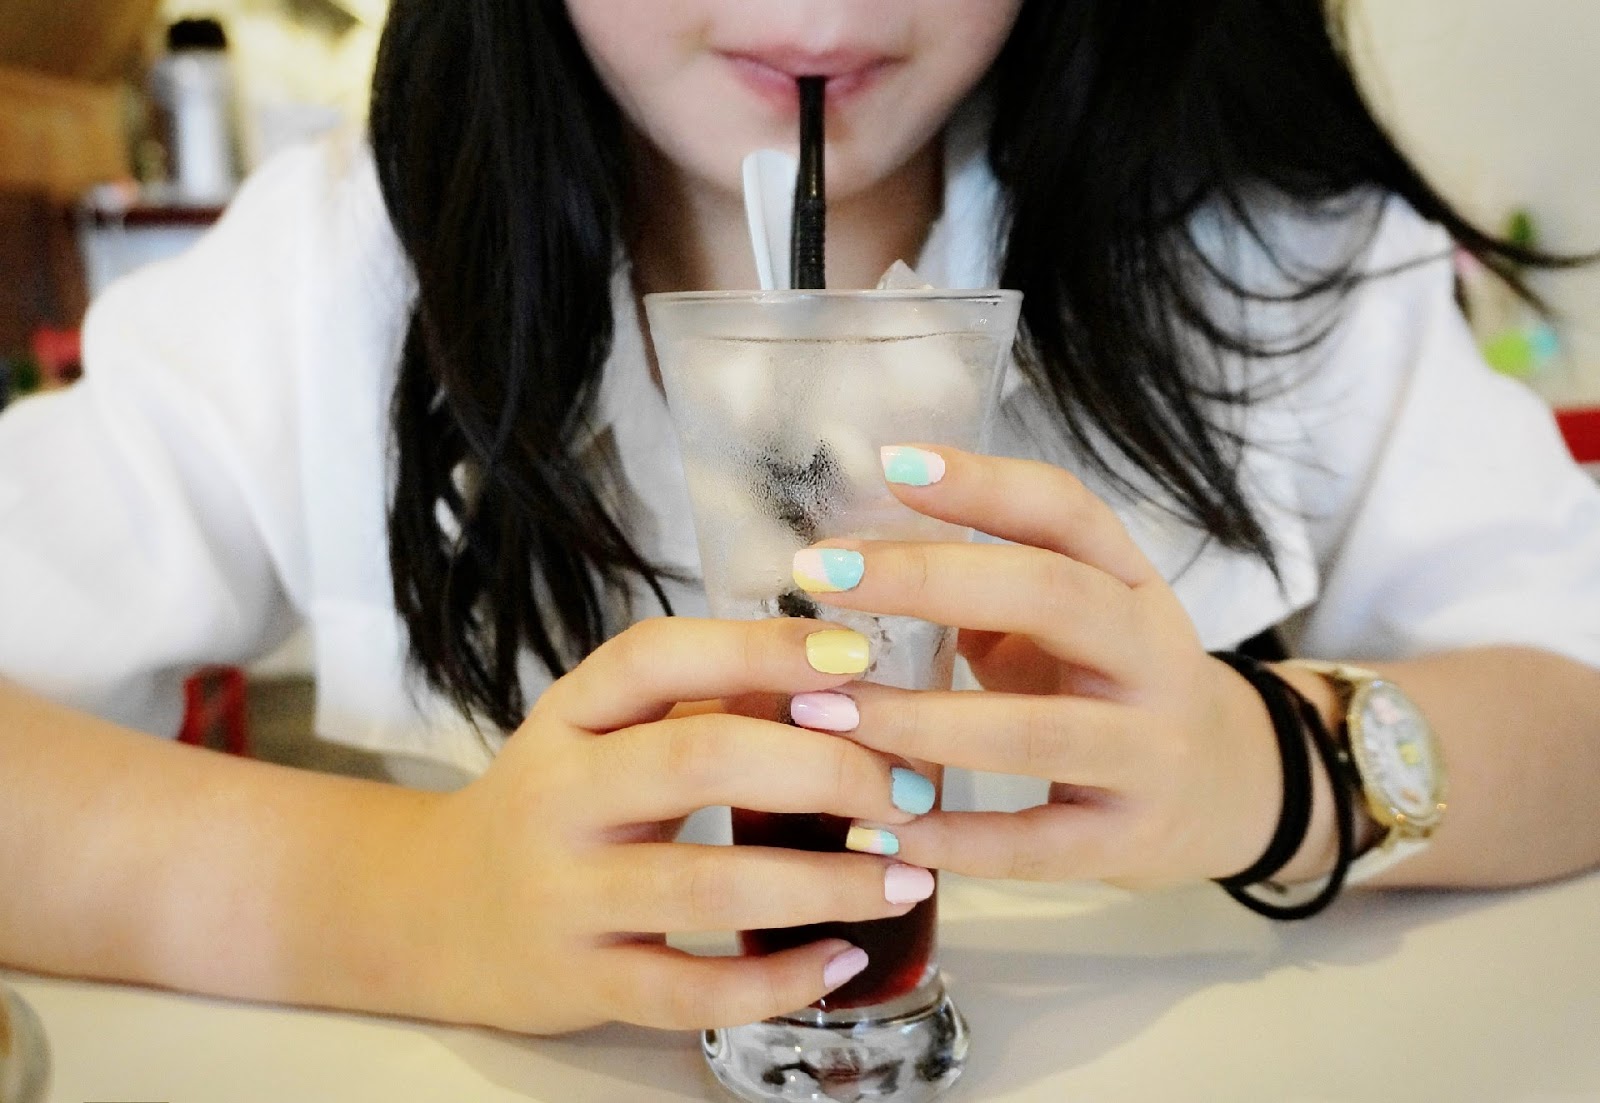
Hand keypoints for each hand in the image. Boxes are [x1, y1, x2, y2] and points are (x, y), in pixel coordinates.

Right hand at [411, 617, 935, 1034]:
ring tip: (907, 876)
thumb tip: (837, 683)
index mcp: (570, 717)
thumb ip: (703, 706)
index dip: (758, 648)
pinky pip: (689, 989)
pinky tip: (843, 959)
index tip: (853, 654)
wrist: (434, 913)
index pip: (657, 659)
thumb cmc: (553, 808)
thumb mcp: (602, 736)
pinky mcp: (580, 981)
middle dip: (822, 769)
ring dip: (823, 881)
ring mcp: (565, 894)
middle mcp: (559, 796)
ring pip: (706, 883)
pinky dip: (776, 979)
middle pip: (697, 761)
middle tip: (907, 788)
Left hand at [787, 446, 1282, 886]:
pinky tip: (874, 829)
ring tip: (821, 708)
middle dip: (927, 580)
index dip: (982, 484)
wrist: (1231, 791)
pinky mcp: (1128, 839)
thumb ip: (990, 592)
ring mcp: (1147, 750)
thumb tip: (860, 565)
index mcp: (1130, 583)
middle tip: (820, 574)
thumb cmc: (1112, 686)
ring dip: (918, 721)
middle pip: (1049, 596)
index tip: (892, 464)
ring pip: (1032, 731)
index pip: (1064, 512)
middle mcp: (1150, 655)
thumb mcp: (1077, 622)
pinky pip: (1031, 843)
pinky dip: (950, 839)